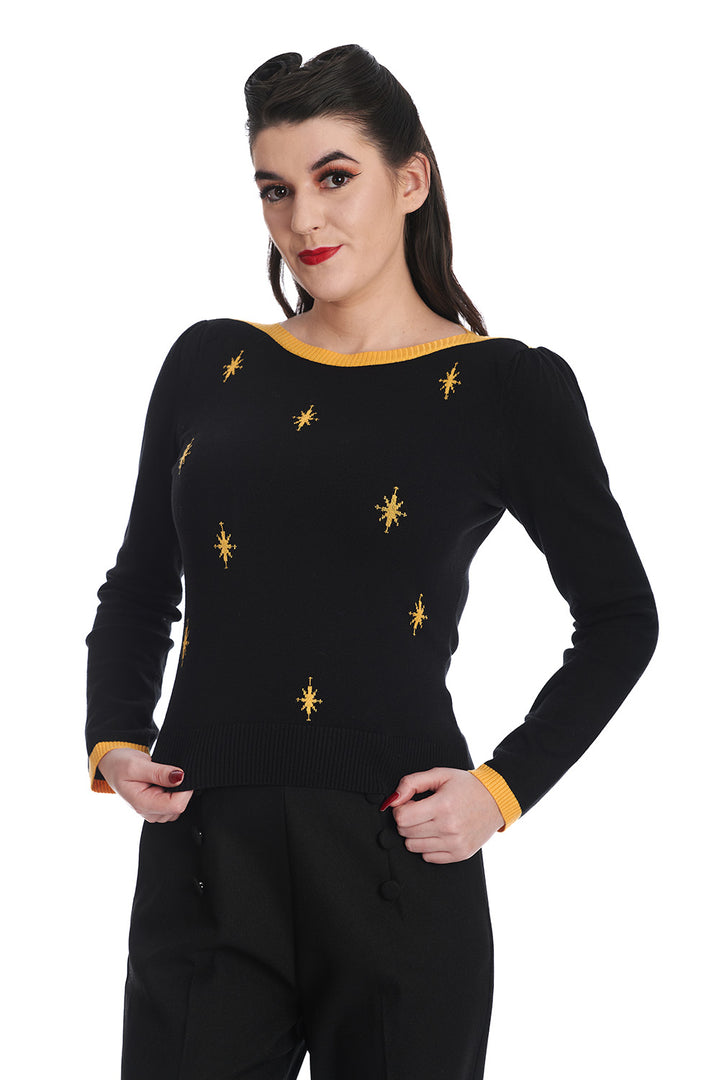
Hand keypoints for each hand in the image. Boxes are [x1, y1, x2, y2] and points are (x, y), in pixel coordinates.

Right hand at [97, 747, 193, 822]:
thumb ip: (159, 772)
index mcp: (143, 804)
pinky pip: (175, 802)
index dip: (184, 789)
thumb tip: (180, 777)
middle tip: (165, 773)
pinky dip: (173, 791)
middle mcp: (149, 813)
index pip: (177, 805)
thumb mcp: (137, 764)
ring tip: (159, 777)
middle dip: (179, 788)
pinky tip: (161, 782)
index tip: (180, 773)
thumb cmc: (120, 765)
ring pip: (179, 805)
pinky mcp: (158, 808)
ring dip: (175, 789)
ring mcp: (154, 812)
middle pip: (179, 806)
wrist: (113, 766)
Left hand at [382, 767, 504, 862]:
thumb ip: (411, 783)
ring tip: (428, 822)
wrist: (496, 800)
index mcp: (442, 806)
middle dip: (406, 820)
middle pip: (405, 833)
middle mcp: (449, 828)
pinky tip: (437, 832)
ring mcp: (455, 844)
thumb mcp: (440, 775)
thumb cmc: (467, 786)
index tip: (409, 803)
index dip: (400, 809)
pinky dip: (428, 846)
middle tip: (419, 811)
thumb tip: (393, 800)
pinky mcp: (460, 854)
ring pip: (413, 847)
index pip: (402, 818)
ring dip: (415, 834)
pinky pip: (428, 857)